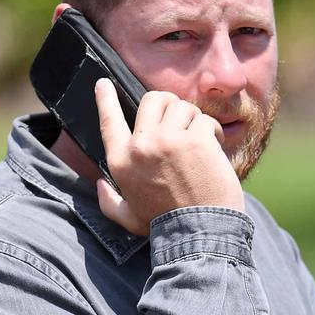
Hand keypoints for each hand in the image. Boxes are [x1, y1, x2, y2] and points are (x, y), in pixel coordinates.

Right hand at [95, 79, 244, 235]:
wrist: (200, 232)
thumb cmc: (165, 226)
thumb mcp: (129, 218)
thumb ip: (109, 202)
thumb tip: (100, 184)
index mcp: (121, 161)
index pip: (108, 120)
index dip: (104, 98)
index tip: (103, 82)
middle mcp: (141, 146)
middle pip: (152, 99)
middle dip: (169, 105)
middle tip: (181, 122)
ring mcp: (168, 140)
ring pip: (182, 106)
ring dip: (193, 120)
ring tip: (199, 142)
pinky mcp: (196, 139)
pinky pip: (204, 119)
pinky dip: (212, 131)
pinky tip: (214, 149)